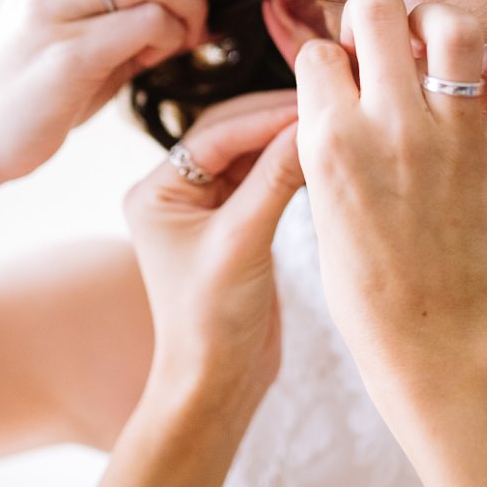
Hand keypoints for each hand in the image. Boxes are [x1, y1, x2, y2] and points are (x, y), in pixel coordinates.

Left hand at [124, 90, 302, 413]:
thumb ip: (275, 179)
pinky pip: (264, 180)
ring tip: (332, 127)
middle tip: (329, 105)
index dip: (265, 117)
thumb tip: (312, 125)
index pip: (216, 135)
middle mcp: (174, 193)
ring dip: (286, 142)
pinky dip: (290, 168)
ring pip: (250, 155)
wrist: (219, 383)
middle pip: (231, 136)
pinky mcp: (236, 225)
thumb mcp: (244, 241)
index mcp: (155, 191)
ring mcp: (205, 208)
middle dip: (276, 121)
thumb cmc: (212, 320)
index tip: (314, 103)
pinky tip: (321, 159)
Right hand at [294, 0, 486, 364]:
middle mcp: (393, 126)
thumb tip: (342, 69)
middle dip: (374, 15)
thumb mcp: (319, 193)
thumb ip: (327, 128)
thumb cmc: (364, 273)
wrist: (426, 330)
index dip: (328, 57)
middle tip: (384, 43)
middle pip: (378, 9)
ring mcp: (458, 137)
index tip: (341, 75)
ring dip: (441, 23)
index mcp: (333, 139)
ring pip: (455, 26)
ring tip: (436, 45)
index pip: (319, 50)